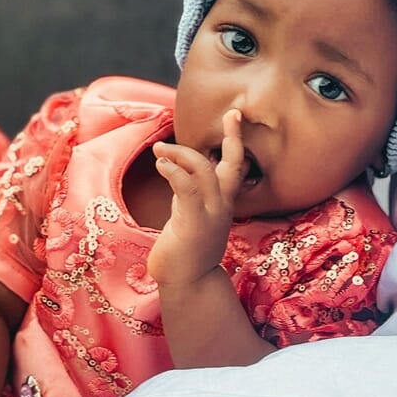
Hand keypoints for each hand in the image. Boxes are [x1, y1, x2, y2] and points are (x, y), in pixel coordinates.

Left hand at [148, 109, 246, 285]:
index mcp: (223, 202)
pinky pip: (186, 189)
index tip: (234, 116)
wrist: (188, 282)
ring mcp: (211, 214)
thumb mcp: (191, 214)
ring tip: (161, 149)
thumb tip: (180, 173)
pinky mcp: (193, 223)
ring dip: (181, 155)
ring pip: (204, 171)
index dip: (235, 140)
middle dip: (233, 137)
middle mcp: (222, 205)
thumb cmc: (186, 250)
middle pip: (233, 164)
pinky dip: (174, 172)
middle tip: (230, 113)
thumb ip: (190, 193)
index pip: (235, 166)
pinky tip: (161, 165)